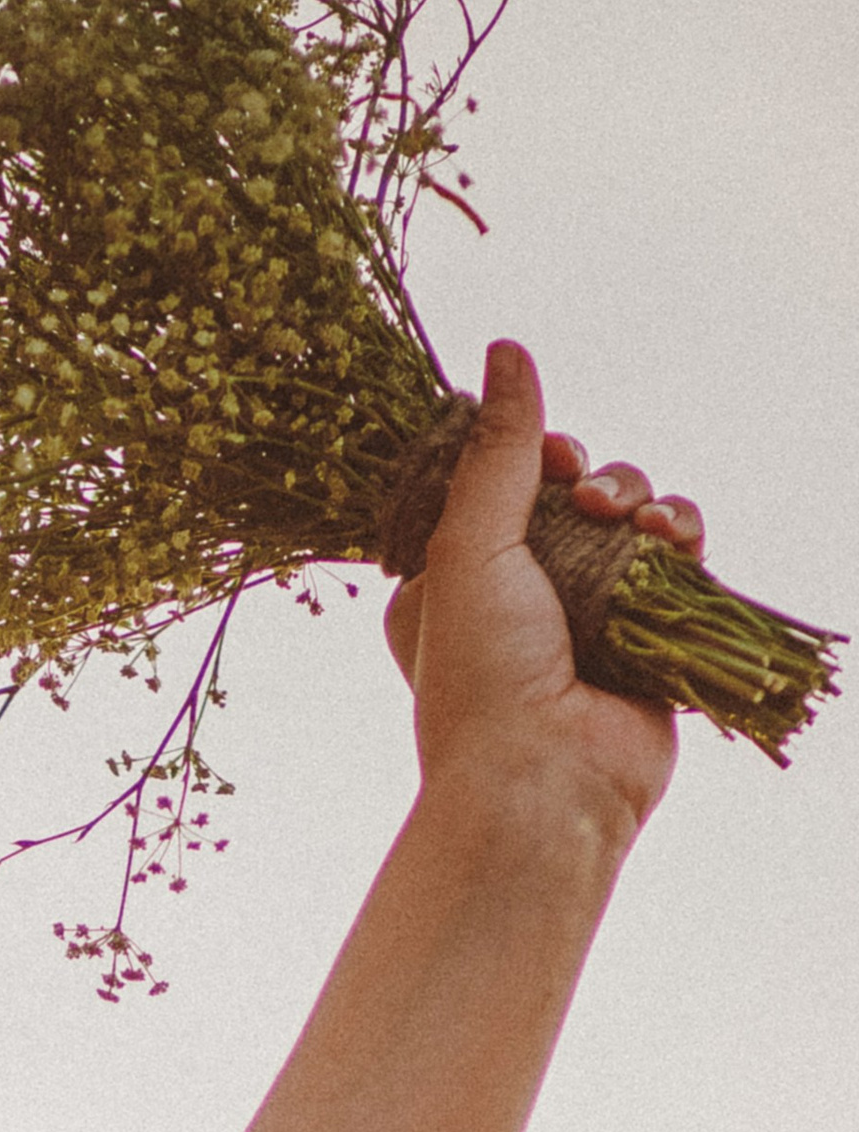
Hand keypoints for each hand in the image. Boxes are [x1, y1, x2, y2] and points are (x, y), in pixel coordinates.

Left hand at [383, 339, 695, 844]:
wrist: (544, 782)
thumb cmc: (483, 676)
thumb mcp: (468, 546)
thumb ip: (496, 450)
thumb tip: (508, 349)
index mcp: (450, 582)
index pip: (501, 486)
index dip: (533, 457)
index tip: (548, 455)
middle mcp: (519, 598)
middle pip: (574, 494)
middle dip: (594, 480)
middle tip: (587, 498)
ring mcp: (587, 618)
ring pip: (631, 520)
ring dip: (641, 502)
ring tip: (634, 524)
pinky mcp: (647, 637)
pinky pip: (676, 563)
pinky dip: (681, 540)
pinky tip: (674, 541)